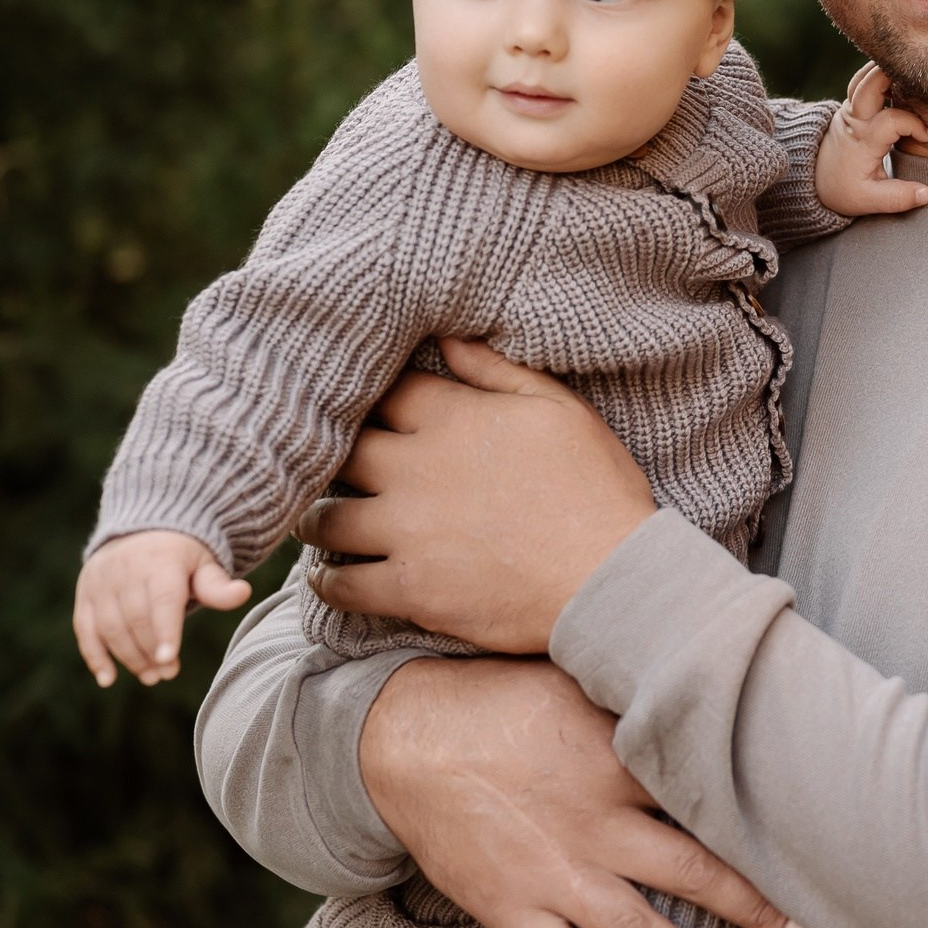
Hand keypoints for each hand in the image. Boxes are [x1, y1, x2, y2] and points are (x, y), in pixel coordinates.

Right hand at [72, 528, 251, 686]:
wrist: (143, 530)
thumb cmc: (182, 557)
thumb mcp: (205, 564)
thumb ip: (218, 585)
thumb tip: (243, 593)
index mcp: (161, 559)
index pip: (162, 599)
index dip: (165, 630)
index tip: (168, 659)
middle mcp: (125, 567)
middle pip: (136, 618)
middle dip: (150, 650)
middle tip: (167, 674)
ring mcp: (101, 581)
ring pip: (111, 627)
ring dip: (129, 657)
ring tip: (150, 677)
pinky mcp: (84, 593)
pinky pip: (85, 628)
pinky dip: (94, 655)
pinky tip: (108, 680)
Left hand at [300, 344, 657, 652]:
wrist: (611, 577)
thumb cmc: (595, 488)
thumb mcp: (559, 409)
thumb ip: (496, 371)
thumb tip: (447, 338)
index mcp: (453, 418)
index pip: (384, 393)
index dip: (374, 400)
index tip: (371, 412)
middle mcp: (416, 469)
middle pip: (341, 451)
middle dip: (332, 456)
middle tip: (330, 467)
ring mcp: (407, 532)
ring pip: (325, 520)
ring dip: (317, 519)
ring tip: (318, 520)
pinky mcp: (409, 589)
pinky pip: (341, 586)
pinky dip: (328, 583)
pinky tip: (330, 578)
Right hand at [362, 658, 813, 927]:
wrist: (403, 736)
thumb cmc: (501, 700)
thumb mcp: (578, 682)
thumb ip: (640, 694)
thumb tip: (714, 671)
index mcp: (621, 757)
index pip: (714, 793)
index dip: (769, 824)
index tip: (818, 841)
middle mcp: (599, 823)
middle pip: (701, 877)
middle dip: (760, 911)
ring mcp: (558, 875)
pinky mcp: (516, 911)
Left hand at [811, 64, 927, 217]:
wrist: (812, 181)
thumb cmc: (844, 190)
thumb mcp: (868, 201)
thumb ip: (898, 198)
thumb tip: (927, 194)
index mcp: (862, 142)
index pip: (892, 121)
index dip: (914, 124)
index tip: (927, 137)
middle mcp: (853, 120)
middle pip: (869, 85)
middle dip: (893, 74)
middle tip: (921, 75)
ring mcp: (848, 109)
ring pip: (863, 78)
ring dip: (885, 69)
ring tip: (910, 67)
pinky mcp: (849, 106)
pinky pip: (862, 82)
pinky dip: (879, 74)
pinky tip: (898, 73)